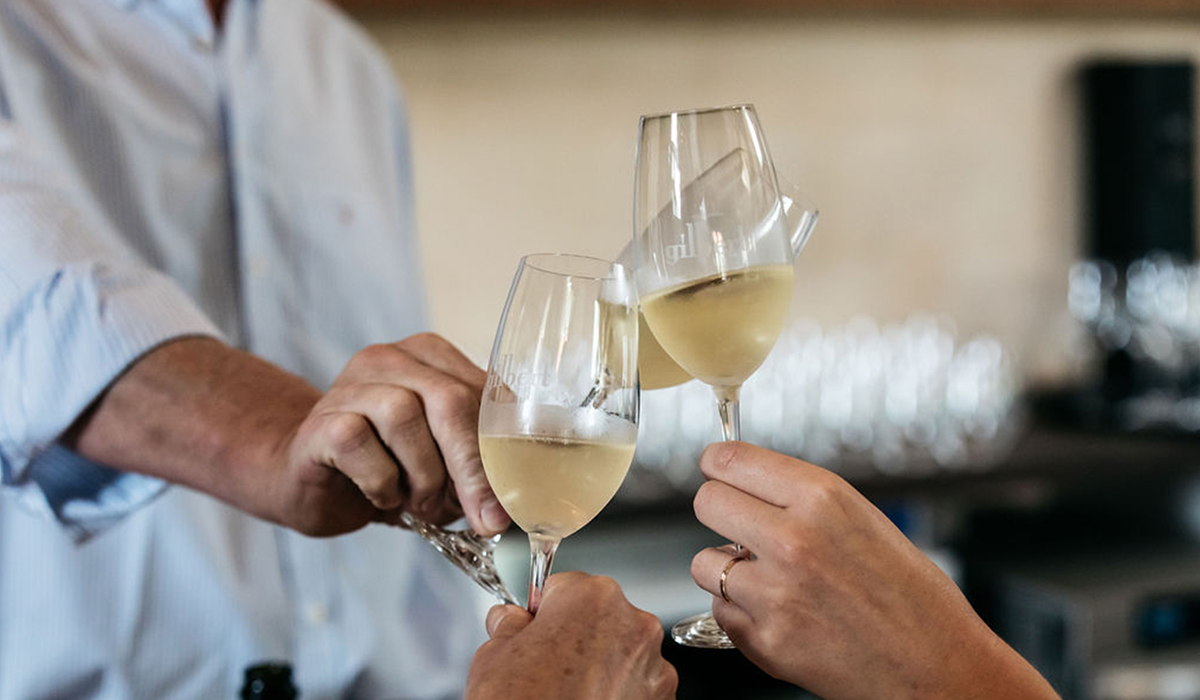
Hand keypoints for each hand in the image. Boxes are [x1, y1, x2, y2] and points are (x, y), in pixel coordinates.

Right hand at [272, 333, 509, 536]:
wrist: (313, 481)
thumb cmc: (390, 468)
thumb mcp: (448, 464)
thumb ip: (482, 463)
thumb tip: (516, 502)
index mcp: (432, 357)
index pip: (483, 394)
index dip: (503, 450)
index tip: (512, 501)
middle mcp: (391, 359)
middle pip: (449, 400)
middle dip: (472, 466)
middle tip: (483, 516)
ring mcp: (352, 384)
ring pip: (404, 416)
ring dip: (422, 475)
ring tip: (418, 502)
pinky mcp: (322, 419)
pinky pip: (358, 442)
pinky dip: (379, 480)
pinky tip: (381, 494)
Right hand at [465, 572, 676, 699]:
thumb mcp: (493, 655)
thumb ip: (508, 624)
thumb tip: (511, 619)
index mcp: (592, 597)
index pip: (565, 587)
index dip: (545, 611)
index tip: (534, 628)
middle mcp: (632, 624)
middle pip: (599, 618)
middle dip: (574, 637)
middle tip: (546, 668)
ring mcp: (653, 666)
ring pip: (621, 652)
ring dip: (599, 666)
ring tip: (567, 692)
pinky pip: (637, 686)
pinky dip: (617, 694)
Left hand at [690, 442, 1058, 699]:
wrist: (938, 668)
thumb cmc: (911, 595)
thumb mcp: (863, 519)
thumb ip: (801, 499)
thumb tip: (743, 481)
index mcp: (822, 498)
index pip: (730, 460)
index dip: (717, 465)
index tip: (715, 470)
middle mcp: (793, 539)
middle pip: (707, 503)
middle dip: (720, 512)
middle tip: (741, 527)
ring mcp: (775, 593)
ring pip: (704, 562)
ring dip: (727, 569)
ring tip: (769, 580)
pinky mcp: (765, 641)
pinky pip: (721, 612)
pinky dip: (741, 614)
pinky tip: (781, 615)